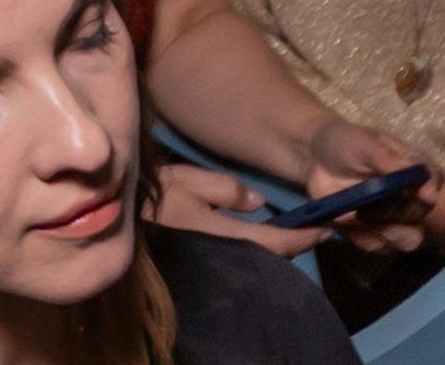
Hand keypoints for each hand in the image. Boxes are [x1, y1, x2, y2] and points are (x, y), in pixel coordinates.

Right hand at [153, 161, 325, 259]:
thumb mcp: (184, 181)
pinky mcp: (207, 263)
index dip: (304, 236)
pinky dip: (257, 248)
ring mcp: (217, 262)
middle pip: (272, 255)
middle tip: (311, 227)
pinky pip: (243, 258)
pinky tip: (256, 237)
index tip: (327, 228)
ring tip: (287, 231)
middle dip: (294, 243)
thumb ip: (223, 188)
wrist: (117, 223)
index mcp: (225, 234)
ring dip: (276, 246)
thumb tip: (259, 201)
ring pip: (258, 258)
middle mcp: (227, 255)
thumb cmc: (150, 200)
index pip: (277, 241)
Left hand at [304, 119, 431, 253]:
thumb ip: (389, 158)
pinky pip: (380, 247)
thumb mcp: (363, 143)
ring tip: (360, 217)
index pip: (434, 178)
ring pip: (407, 239)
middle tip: (370, 204)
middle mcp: (410, 196)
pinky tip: (348, 224)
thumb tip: (424, 183)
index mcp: (411, 168)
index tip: (422, 195)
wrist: (314, 157)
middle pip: (418, 214)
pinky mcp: (375, 233)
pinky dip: (364, 238)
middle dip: (396, 212)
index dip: (431, 188)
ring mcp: (394, 218)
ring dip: (386, 232)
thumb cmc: (344, 143)